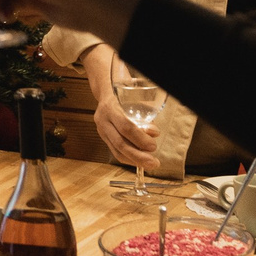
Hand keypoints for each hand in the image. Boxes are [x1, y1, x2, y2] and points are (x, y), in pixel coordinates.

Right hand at [84, 48, 158, 166]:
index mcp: (110, 108)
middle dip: (139, 155)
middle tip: (154, 162)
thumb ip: (144, 116)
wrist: (106, 91)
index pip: (126, 127)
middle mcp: (103, 120)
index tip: (153, 145)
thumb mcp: (134, 98)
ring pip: (117, 151)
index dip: (140, 138)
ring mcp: (101, 130)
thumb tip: (154, 133)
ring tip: (150, 165)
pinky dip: (129, 159)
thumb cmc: (124, 94)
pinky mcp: (104, 137)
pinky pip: (115, 152)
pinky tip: (139, 162)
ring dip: (135, 160)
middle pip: (120, 143)